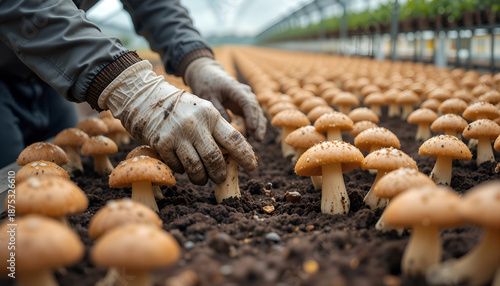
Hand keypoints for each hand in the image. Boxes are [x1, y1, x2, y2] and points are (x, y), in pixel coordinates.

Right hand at [98, 61, 256, 184]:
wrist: (146, 98)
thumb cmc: (181, 109)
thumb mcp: (202, 112)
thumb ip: (217, 130)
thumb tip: (233, 157)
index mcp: (211, 115)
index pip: (234, 139)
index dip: (246, 155)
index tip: (252, 167)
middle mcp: (196, 124)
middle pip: (215, 158)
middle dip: (220, 173)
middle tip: (221, 178)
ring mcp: (177, 134)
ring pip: (196, 167)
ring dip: (201, 178)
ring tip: (202, 179)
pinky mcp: (161, 143)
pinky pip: (178, 167)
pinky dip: (182, 171)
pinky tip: (182, 166)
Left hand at [184, 57, 266, 140]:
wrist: (206, 74)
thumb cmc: (206, 84)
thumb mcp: (208, 98)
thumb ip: (219, 110)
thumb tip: (230, 125)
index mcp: (235, 88)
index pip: (247, 102)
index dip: (251, 116)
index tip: (251, 129)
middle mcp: (245, 93)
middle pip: (256, 109)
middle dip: (258, 124)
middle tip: (258, 139)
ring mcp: (246, 98)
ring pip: (257, 113)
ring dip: (258, 126)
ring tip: (258, 140)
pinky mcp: (243, 105)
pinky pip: (251, 115)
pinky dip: (253, 125)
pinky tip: (252, 136)